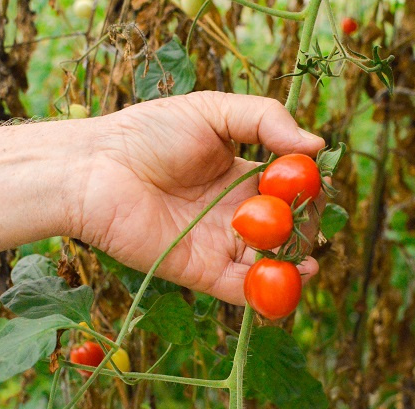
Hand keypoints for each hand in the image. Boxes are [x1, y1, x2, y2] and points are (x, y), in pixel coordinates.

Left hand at [75, 92, 324, 304]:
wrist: (96, 169)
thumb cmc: (149, 133)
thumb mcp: (212, 110)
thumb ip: (266, 120)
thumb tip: (318, 144)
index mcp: (241, 178)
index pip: (290, 190)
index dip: (309, 188)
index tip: (318, 180)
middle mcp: (235, 215)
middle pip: (287, 229)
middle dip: (306, 225)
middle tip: (307, 216)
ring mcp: (220, 246)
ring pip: (271, 263)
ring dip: (297, 262)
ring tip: (308, 253)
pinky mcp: (202, 273)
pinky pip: (243, 290)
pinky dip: (271, 292)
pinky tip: (295, 275)